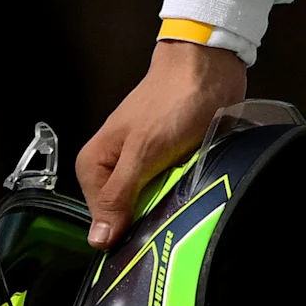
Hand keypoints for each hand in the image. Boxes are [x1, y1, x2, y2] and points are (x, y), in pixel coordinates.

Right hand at [76, 41, 248, 246]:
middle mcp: (115, 167)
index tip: (147, 234)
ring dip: (172, 202)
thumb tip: (99, 238)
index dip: (126, 231)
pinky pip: (175, 188)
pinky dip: (186, 188)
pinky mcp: (170, 160)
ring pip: (155, 202)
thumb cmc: (173, 99)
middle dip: (152, 216)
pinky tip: (195, 184)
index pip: (103, 221)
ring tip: (185, 191)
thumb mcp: (141, 152)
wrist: (209, 67)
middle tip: (170, 209)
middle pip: (129, 214)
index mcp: (95, 165)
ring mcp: (144, 164)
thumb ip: (118, 195)